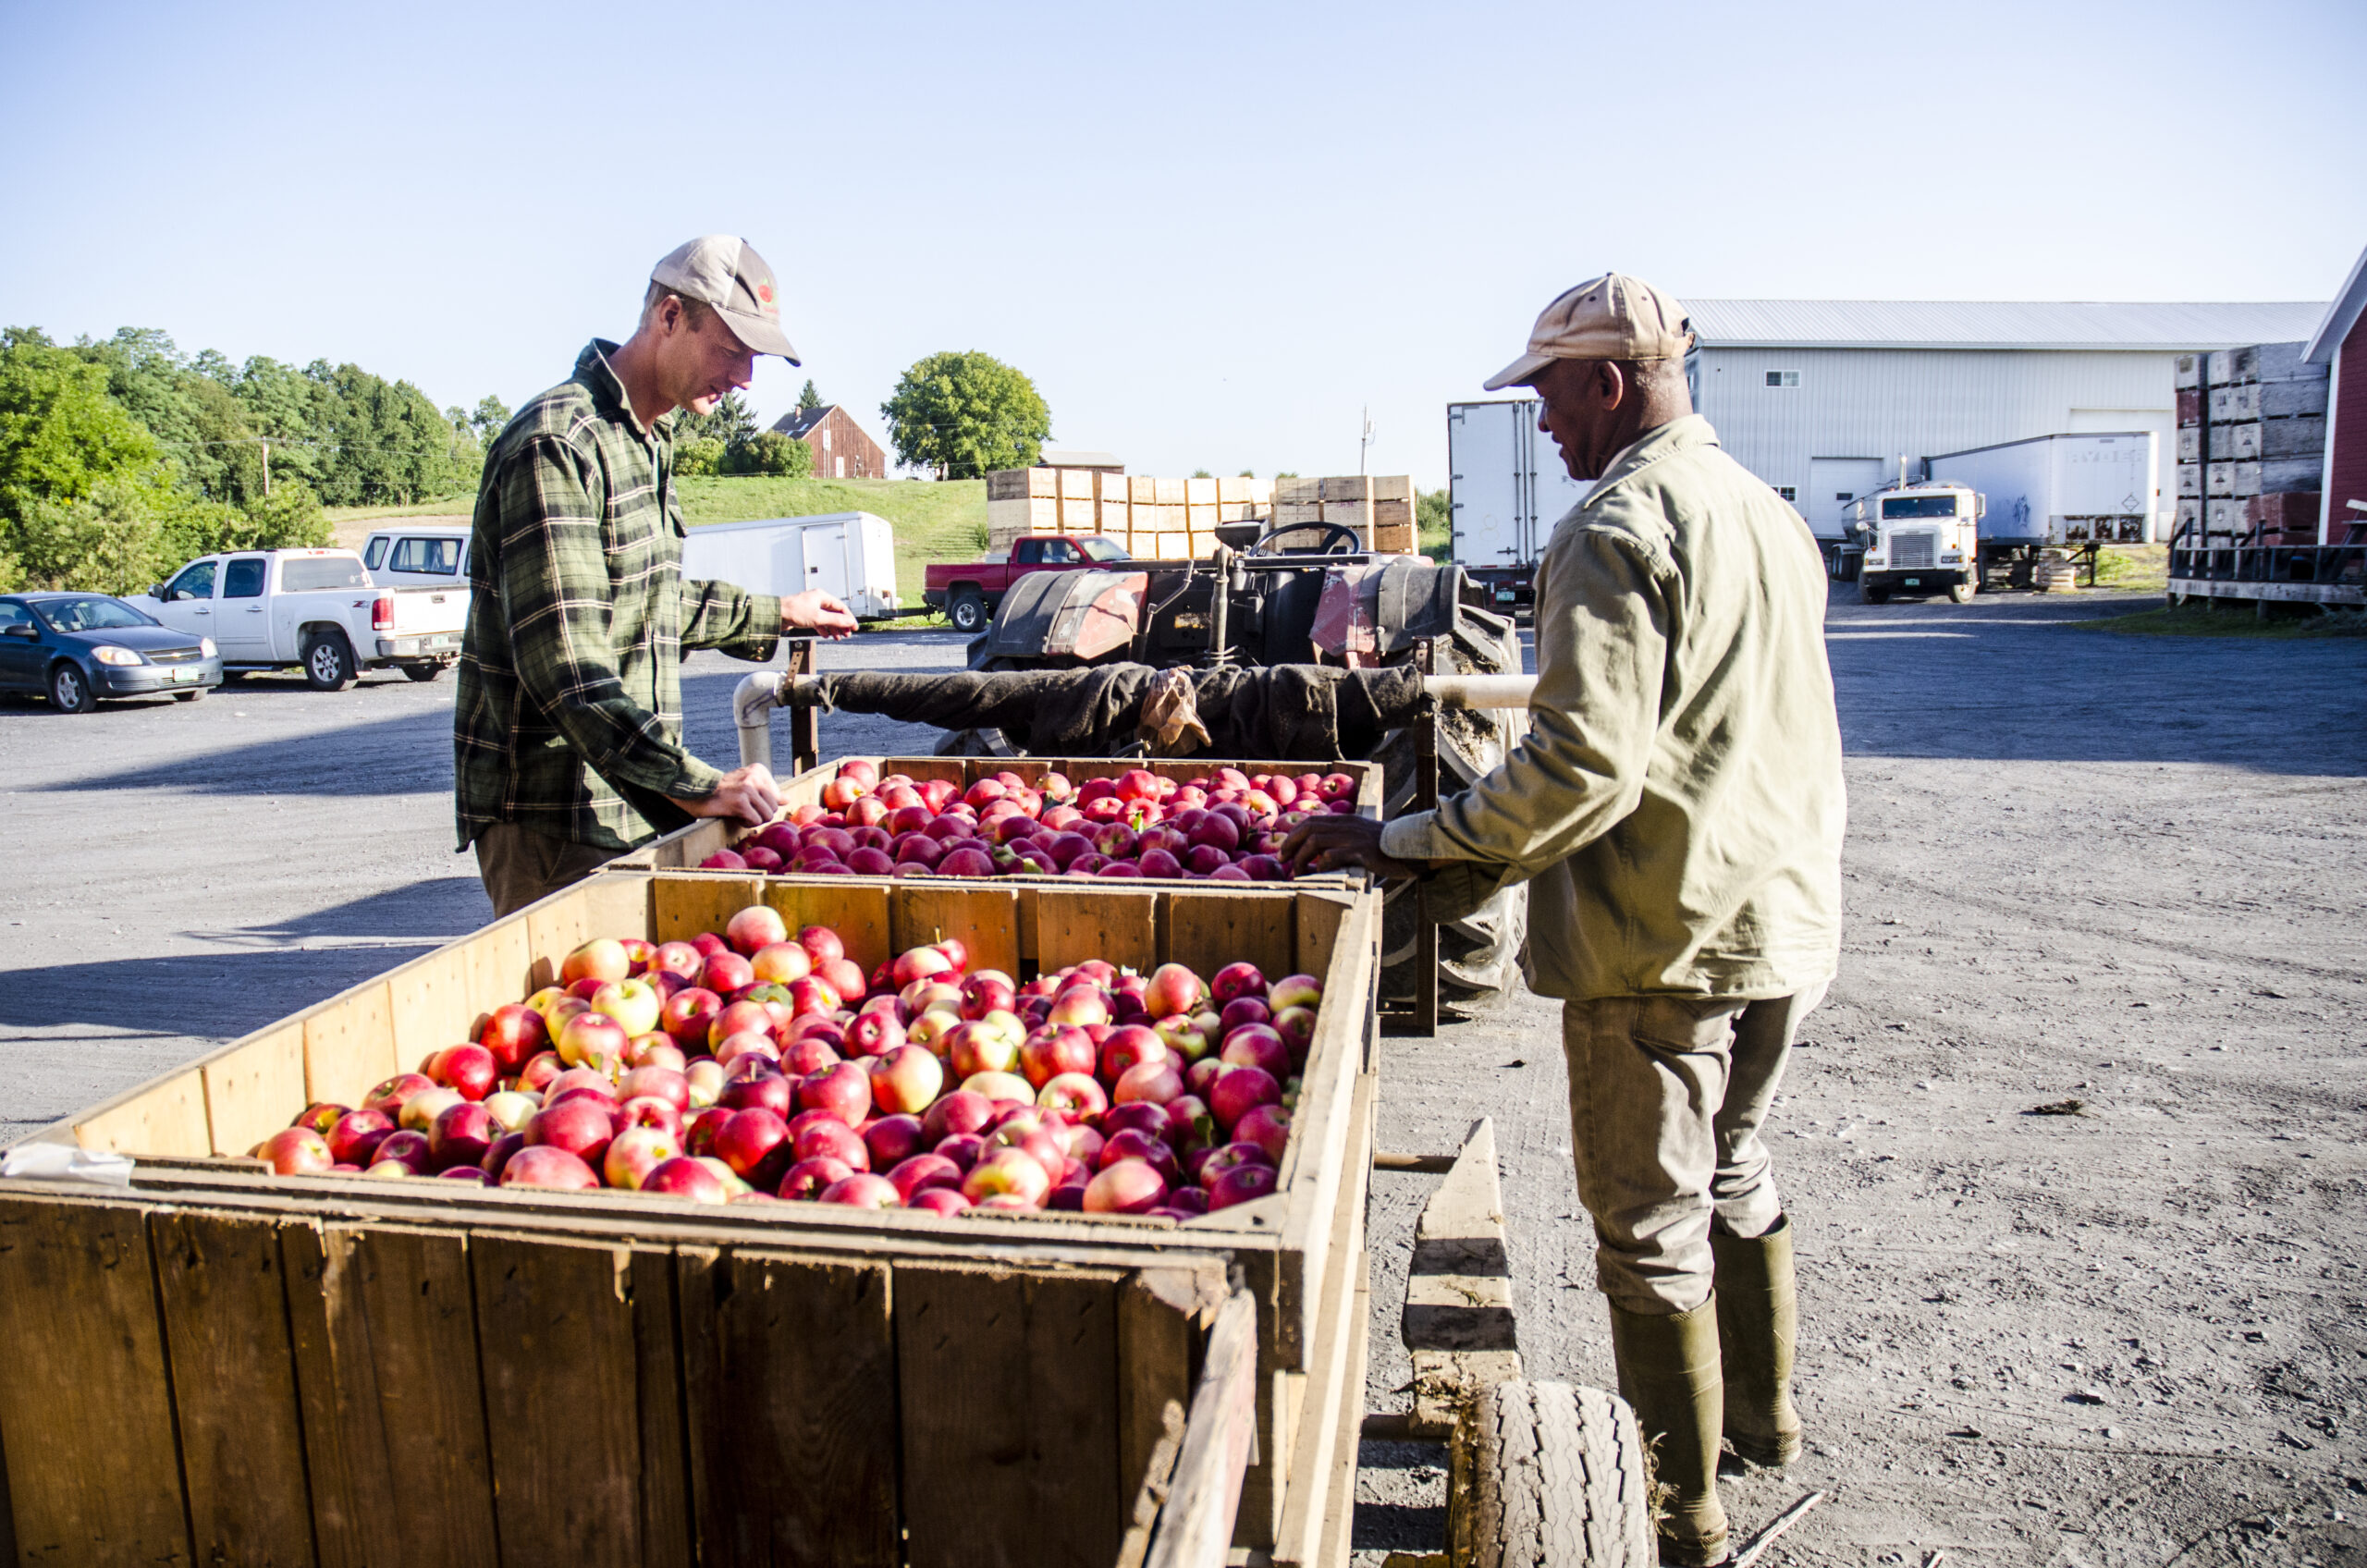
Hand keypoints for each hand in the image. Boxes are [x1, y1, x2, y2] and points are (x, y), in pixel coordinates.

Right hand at [668, 764, 779, 827]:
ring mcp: (748, 788)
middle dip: (760, 813)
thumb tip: (787, 799)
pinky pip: (755, 821)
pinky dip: (746, 823)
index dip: (762, 804)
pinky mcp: (740, 802)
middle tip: (743, 808)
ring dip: (754, 819)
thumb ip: (768, 791)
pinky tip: (735, 815)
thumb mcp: (747, 785)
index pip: (776, 797)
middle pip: (774, 807)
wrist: (696, 792)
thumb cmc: (723, 791)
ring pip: (767, 816)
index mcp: (759, 770)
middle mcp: (755, 776)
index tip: (747, 800)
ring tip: (739, 812)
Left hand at [783, 590, 856, 639]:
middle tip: (846, 634)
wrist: (776, 615)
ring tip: (837, 637)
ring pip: (826, 618)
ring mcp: (811, 608)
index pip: (840, 607)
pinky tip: (825, 635)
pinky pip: (818, 621)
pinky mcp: (805, 615)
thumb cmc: (794, 611)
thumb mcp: (818, 617)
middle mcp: (817, 601)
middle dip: (841, 625)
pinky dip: (823, 628)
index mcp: (822, 597)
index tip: (854, 627)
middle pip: (834, 613)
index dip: (849, 618)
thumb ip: (836, 620)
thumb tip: (849, 622)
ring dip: (832, 628)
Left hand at [1280, 813, 1425, 879]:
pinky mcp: (1360, 851)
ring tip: (1299, 873)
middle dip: (1291, 844)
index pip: (1311, 821)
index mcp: (1346, 820)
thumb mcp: (1364, 837)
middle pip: (1308, 828)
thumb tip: (1324, 856)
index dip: (1294, 835)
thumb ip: (1346, 840)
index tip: (1285, 850)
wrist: (1413, 847)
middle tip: (1283, 860)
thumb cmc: (1388, 848)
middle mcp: (1346, 825)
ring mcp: (1352, 837)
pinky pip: (1332, 856)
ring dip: (1302, 858)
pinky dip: (1320, 866)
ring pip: (1315, 842)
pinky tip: (1320, 875)